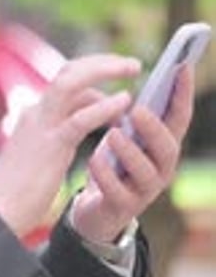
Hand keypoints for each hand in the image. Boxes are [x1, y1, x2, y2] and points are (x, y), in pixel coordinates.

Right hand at [0, 54, 140, 238]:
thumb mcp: (40, 154)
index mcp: (34, 115)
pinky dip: (104, 106)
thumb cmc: (20, 191)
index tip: (118, 79)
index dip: (93, 75)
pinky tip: (124, 102)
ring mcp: (41, 125)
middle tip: (133, 64)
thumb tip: (75, 126)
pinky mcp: (50, 145)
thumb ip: (56, 135)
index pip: (65, 81)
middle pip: (68, 72)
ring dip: (105, 70)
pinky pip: (80, 119)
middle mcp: (36, 112)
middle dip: (102, 62)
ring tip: (134, 69)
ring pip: (71, 83)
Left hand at [72, 64, 194, 243]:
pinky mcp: (121, 208)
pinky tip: (95, 160)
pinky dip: (106, 176)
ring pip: (146, 174)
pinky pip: (117, 193)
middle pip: (168, 149)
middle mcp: (160, 169)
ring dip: (131, 152)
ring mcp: (143, 192)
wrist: (96, 211)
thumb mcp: (125, 135)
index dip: (182, 93)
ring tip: (113, 134)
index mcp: (162, 146)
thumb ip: (133, 113)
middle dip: (155, 128)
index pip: (179, 118)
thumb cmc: (114, 165)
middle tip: (138, 109)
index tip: (181, 65)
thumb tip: (133, 72)